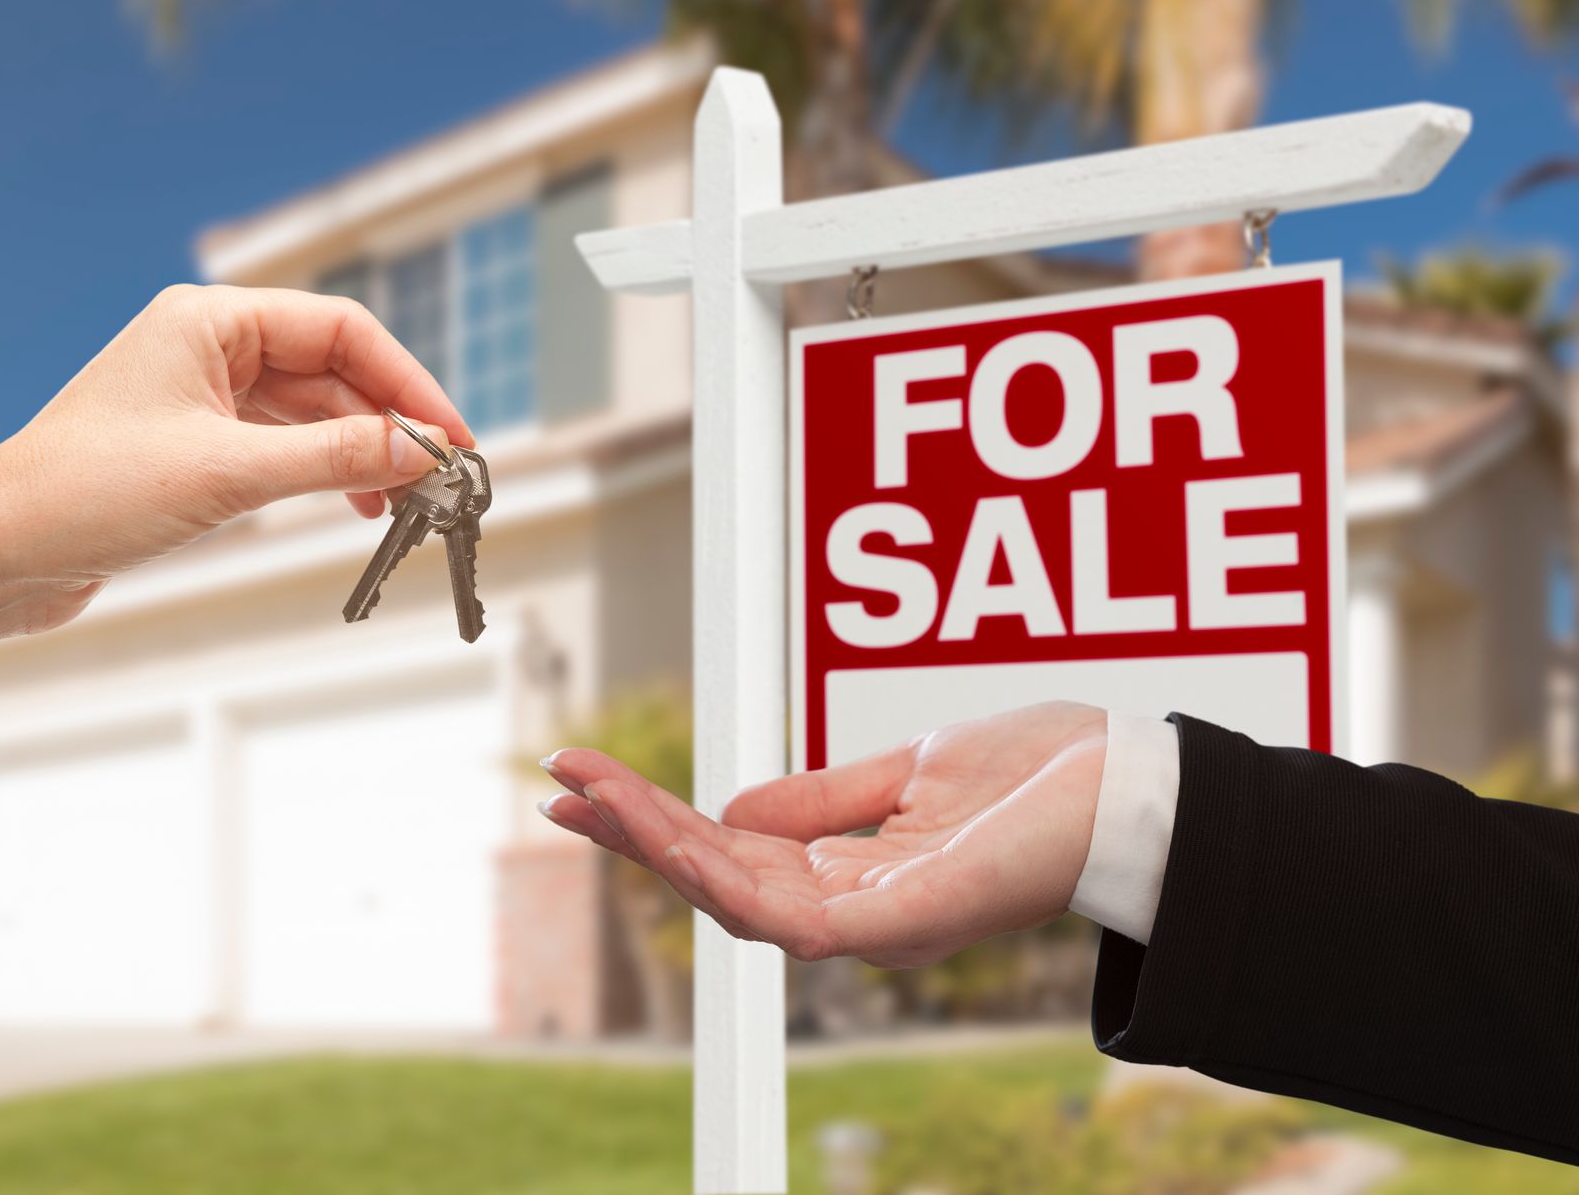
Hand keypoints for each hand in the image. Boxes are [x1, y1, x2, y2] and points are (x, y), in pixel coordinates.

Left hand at [0, 284, 472, 660]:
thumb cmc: (86, 492)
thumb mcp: (228, 474)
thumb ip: (333, 459)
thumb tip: (420, 451)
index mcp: (208, 320)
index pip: (340, 330)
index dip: (405, 382)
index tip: (450, 435)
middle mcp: (208, 347)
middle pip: (332, 370)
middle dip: (389, 421)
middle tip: (441, 476)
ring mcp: (201, 397)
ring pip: (311, 413)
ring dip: (360, 454)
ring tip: (403, 502)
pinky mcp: (195, 447)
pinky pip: (282, 447)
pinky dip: (324, 473)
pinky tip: (354, 505)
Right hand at [537, 702, 1106, 966]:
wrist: (1138, 783)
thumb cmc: (1045, 776)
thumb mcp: (909, 771)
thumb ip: (822, 797)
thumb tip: (730, 809)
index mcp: (853, 870)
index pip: (729, 851)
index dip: (654, 818)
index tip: (585, 776)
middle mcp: (855, 908)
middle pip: (716, 877)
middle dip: (634, 833)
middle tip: (559, 783)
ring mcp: (878, 922)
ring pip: (737, 900)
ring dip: (658, 848)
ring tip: (590, 798)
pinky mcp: (904, 924)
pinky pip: (793, 918)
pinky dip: (725, 880)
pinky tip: (675, 843)